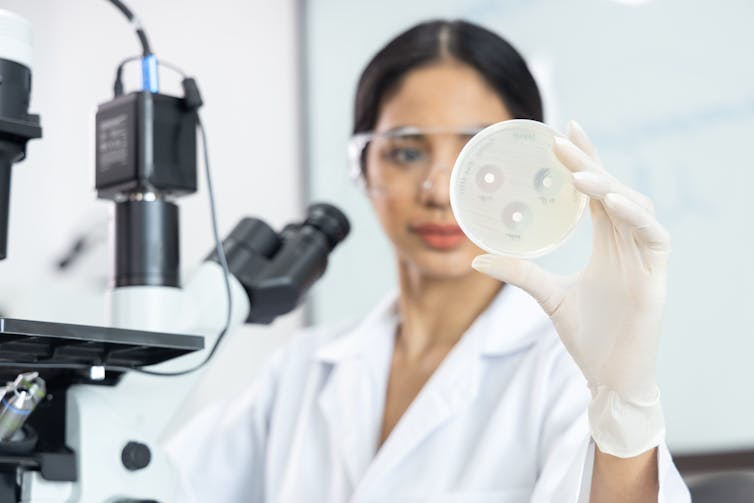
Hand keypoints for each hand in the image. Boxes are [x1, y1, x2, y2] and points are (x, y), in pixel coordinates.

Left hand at [472, 121, 669, 456]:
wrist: (609, 378)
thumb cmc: (587, 336)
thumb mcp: (547, 296)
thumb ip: (519, 272)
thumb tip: (475, 258)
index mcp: (609, 244)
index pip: (599, 192)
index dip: (586, 160)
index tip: (565, 131)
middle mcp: (629, 245)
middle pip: (615, 190)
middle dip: (591, 162)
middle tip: (564, 138)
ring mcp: (645, 260)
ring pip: (636, 207)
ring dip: (609, 186)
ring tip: (577, 173)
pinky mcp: (656, 279)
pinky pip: (653, 237)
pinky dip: (635, 217)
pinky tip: (612, 203)